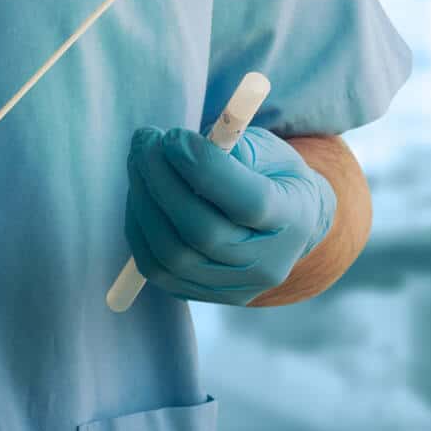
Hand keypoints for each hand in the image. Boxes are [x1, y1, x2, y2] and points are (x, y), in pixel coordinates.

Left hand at [125, 125, 334, 304]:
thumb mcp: (266, 149)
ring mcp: (234, 287)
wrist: (287, 223)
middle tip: (145, 140)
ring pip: (172, 255)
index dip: (205, 168)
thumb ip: (229, 146)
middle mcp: (266, 262)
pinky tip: (139, 193)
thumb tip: (178, 146)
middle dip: (163, 180)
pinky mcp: (202, 295)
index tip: (173, 136)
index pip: (250, 203)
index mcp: (292, 218)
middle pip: (204, 233)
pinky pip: (156, 268)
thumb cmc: (272, 175)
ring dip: (143, 201)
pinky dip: (139, 227)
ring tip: (138, 161)